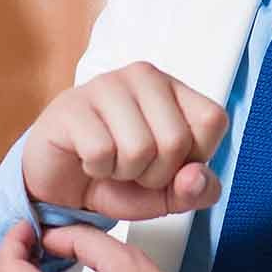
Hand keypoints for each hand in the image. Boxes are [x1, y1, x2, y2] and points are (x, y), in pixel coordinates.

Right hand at [23, 61, 228, 220]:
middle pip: (176, 140)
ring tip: (110, 163)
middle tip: (132, 169)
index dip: (195, 157)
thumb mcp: (165, 194)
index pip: (212, 120)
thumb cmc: (114, 177)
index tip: (166, 162)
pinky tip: (88, 159)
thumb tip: (196, 177)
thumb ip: (194, 190)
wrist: (59, 182)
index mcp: (173, 90)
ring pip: (139, 148)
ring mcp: (105, 85)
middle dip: (155, 175)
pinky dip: (96, 169)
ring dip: (124, 173)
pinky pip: (101, 152)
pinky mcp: (71, 105)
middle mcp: (143, 77)